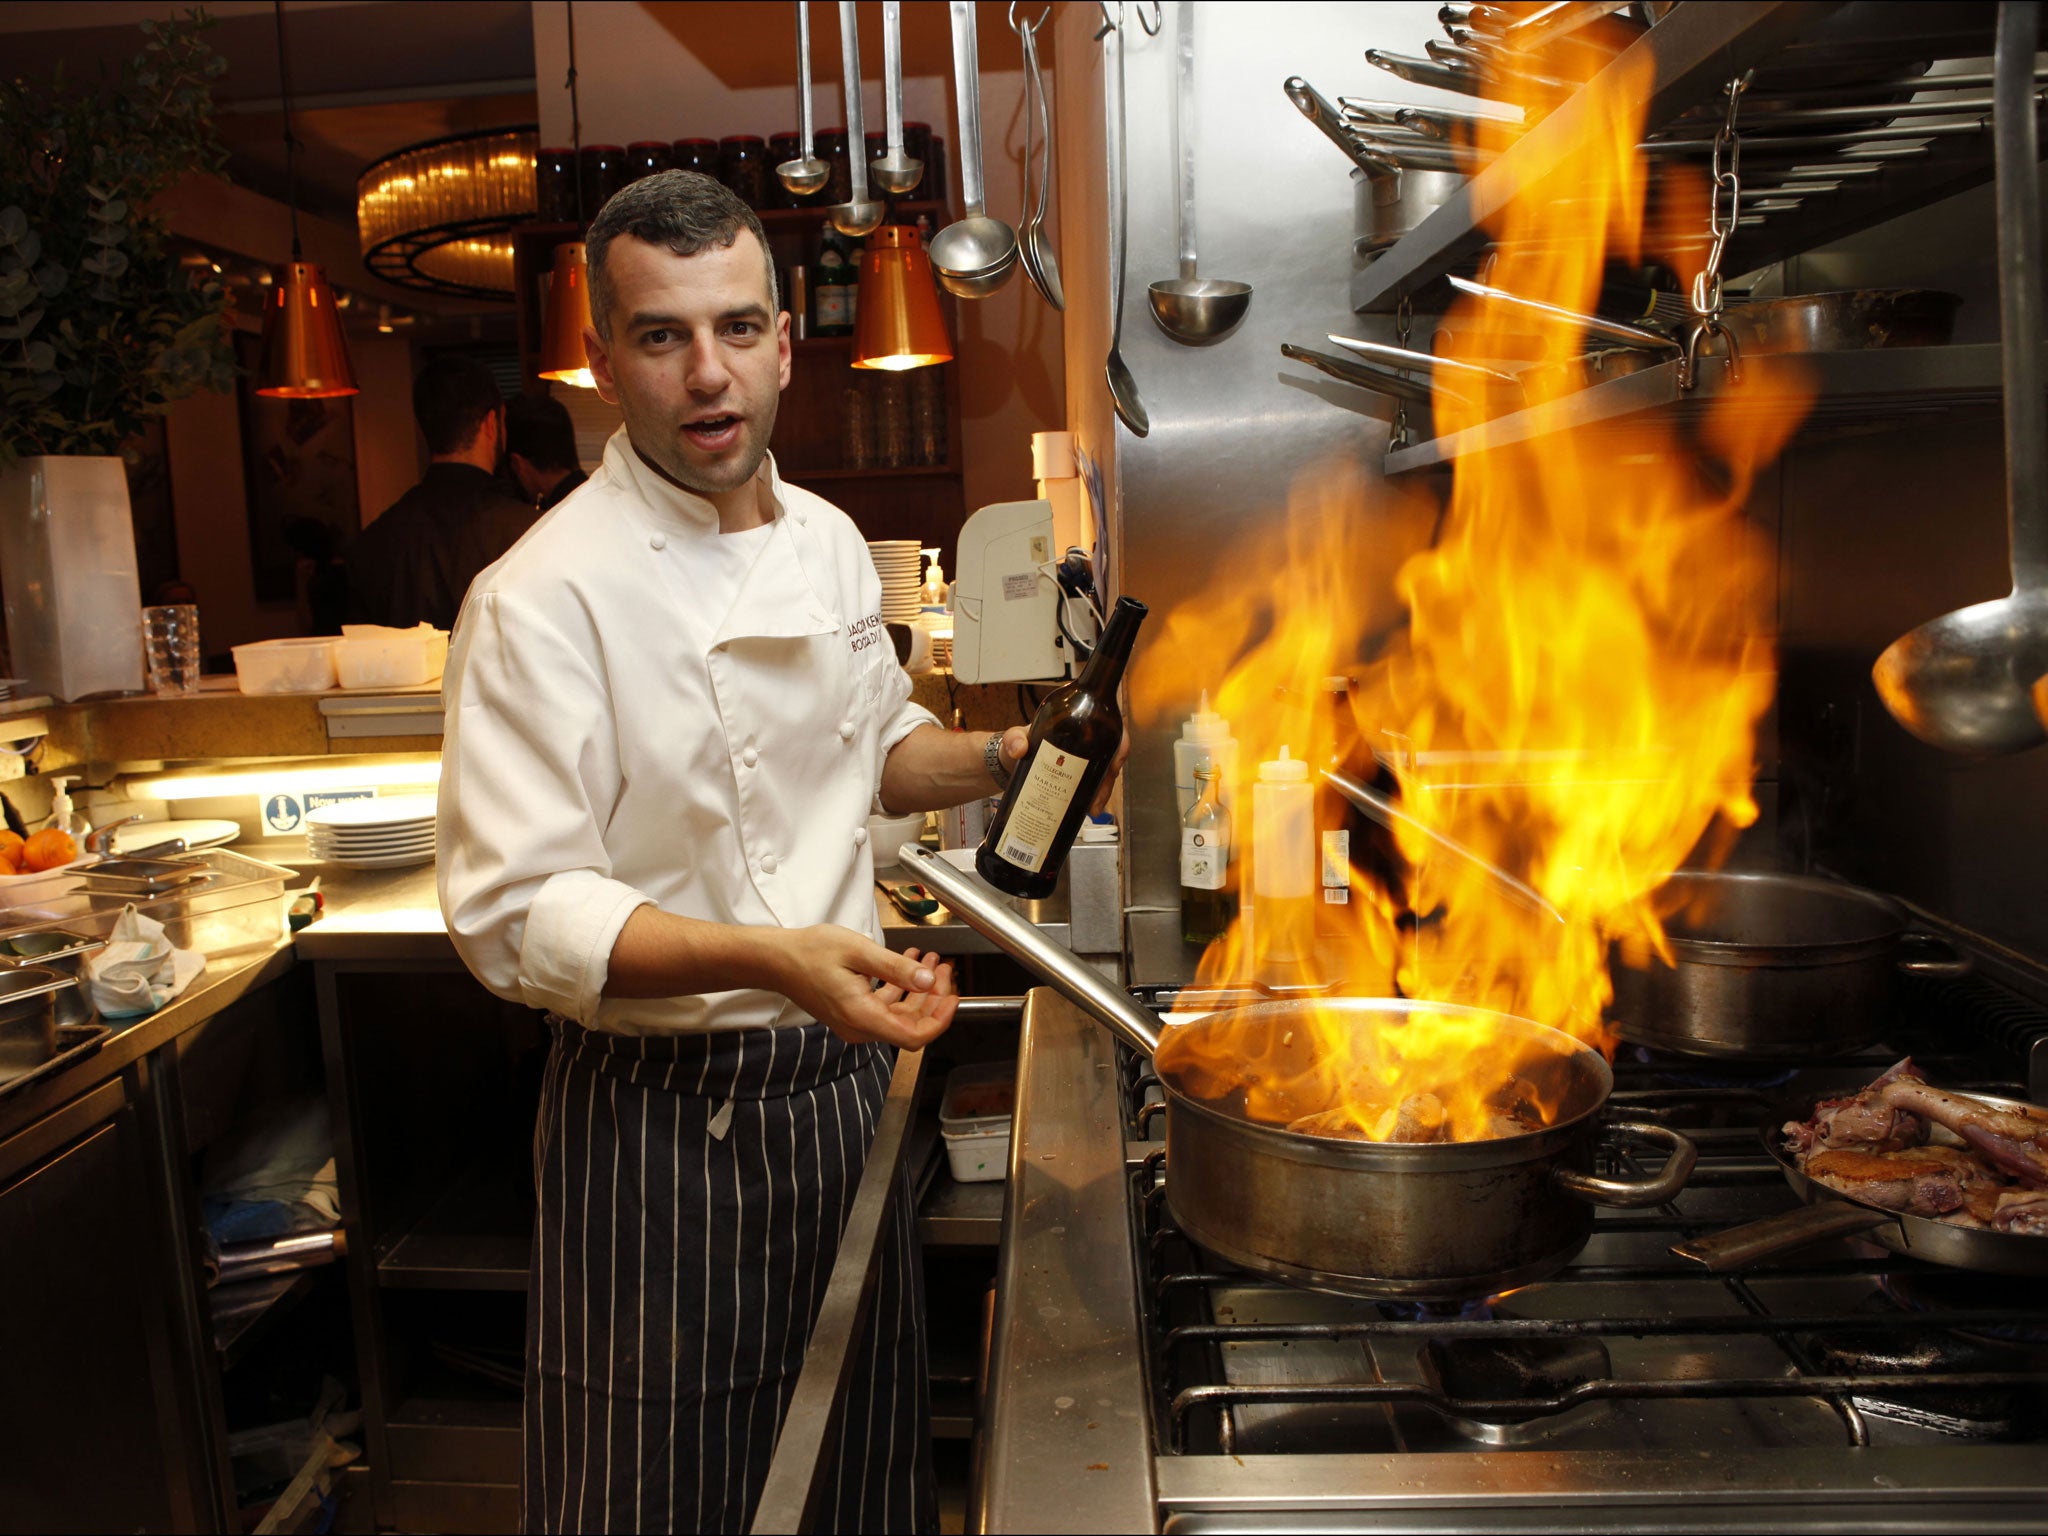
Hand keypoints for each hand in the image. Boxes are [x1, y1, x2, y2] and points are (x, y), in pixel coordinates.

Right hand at [769, 928, 956, 1048]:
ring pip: (900, 1014)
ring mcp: (855, 1022)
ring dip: (919, 989)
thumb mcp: (859, 952)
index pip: (914, 1036)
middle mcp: (860, 1027)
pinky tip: (907, 962)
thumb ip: (897, 968)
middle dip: (933, 996)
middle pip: (911, 1024)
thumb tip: (929, 980)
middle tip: (942, 966)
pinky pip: (884, 1007)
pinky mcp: (852, 1013)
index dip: (940, 1019)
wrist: (776, 960)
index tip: (952, 995)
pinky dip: (900, 987)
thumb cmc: (809, 953)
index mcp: (862, 1017)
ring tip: (929, 959)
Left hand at [998, 725, 1127, 813]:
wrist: (1010, 762)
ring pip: (1104, 774)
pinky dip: (1094, 798)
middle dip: (1109, 779)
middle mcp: (1084, 741)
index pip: (1108, 728)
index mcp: (1076, 723)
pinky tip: (1089, 809)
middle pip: (1110, 756)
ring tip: (1093, 809)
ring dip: (1103, 792)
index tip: (1115, 764)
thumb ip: (1013, 739)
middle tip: (1098, 798)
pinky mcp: (1078, 776)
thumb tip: (1020, 749)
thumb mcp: (1014, 737)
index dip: (1120, 744)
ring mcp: (1083, 759)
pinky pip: (1093, 785)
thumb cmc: (1017, 743)